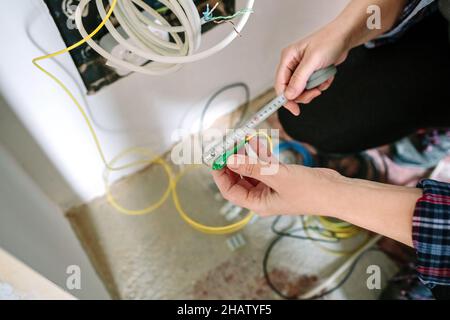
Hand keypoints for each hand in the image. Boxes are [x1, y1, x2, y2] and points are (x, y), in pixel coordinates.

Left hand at [212, 154, 341, 215]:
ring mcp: (271, 187)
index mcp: (258, 203)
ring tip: (242, 139)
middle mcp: (262, 197)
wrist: (336, 191)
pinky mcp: (281, 178)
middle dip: (232, 161)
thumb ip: (253, 167)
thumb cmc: (310, 191)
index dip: (220, 174)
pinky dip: (260, 154)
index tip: (215, 158)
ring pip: (251, 169)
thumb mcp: (277, 176)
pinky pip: (264, 165)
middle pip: (238, 179)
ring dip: (246, 155)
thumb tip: (230, 160)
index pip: (230, 190)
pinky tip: (258, 141)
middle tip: (228, 145)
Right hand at [276, 22, 349, 114]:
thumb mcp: (312, 61)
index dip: (285, 98)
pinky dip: (321, 84)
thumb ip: (299, 79)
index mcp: (287, 58)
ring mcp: (302, 69)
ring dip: (314, 88)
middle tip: (315, 92)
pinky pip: (312, 86)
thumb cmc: (329, 41)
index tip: (294, 109)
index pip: (280, 84)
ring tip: (323, 80)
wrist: (345, 36)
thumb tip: (289, 95)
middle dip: (304, 94)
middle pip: (291, 90)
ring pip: (302, 90)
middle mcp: (292, 64)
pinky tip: (327, 75)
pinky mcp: (311, 72)